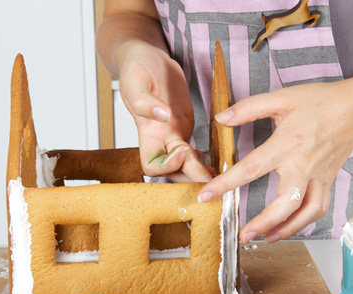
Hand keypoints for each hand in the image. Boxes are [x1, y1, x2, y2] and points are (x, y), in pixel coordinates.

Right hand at [117, 41, 211, 181]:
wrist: (147, 58)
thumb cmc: (136, 69)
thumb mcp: (134, 81)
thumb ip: (145, 101)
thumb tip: (162, 115)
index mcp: (146, 131)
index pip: (152, 165)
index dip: (167, 165)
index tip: (183, 151)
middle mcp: (160, 138)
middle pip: (174, 169)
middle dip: (191, 174)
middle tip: (210, 175)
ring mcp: (173, 133)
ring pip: (186, 163)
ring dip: (200, 170)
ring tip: (218, 172)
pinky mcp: (185, 125)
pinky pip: (194, 149)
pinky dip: (205, 157)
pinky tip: (217, 159)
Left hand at [198, 81, 352, 242]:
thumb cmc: (320, 101)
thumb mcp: (280, 98)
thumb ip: (248, 108)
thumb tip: (221, 117)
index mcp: (287, 144)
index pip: (250, 169)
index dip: (226, 183)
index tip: (206, 195)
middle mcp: (303, 165)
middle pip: (285, 202)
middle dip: (263, 222)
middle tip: (243, 233)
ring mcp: (317, 176)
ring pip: (305, 212)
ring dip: (286, 229)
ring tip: (265, 238)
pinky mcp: (327, 181)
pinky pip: (318, 208)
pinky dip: (304, 222)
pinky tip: (289, 227)